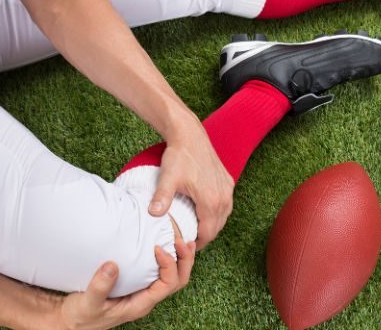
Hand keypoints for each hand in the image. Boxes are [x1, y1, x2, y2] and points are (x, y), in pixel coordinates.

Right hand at [54, 237, 195, 329]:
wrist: (71, 321)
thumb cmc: (81, 316)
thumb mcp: (87, 303)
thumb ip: (100, 287)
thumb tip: (112, 266)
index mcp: (140, 304)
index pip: (167, 285)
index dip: (169, 265)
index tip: (158, 248)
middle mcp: (146, 299)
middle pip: (178, 281)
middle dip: (184, 261)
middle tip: (181, 240)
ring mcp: (143, 292)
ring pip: (172, 278)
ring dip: (180, 259)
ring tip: (181, 240)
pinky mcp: (136, 285)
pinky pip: (159, 273)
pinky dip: (167, 259)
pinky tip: (162, 245)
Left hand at [149, 123, 234, 249]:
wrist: (190, 135)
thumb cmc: (179, 156)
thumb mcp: (168, 178)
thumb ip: (161, 198)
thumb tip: (152, 214)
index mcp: (211, 200)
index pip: (208, 233)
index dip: (197, 243)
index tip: (185, 246)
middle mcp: (224, 197)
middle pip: (217, 228)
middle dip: (204, 236)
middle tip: (188, 240)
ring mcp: (228, 189)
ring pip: (223, 217)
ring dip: (212, 225)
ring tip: (195, 228)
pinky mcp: (228, 182)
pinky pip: (225, 204)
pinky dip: (217, 212)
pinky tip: (204, 211)